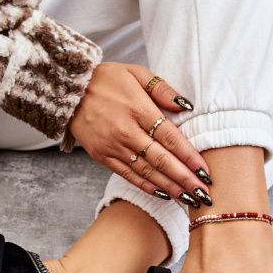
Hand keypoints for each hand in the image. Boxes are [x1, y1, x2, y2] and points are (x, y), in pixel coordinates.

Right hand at [67, 62, 211, 204]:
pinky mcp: (102, 156)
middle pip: (161, 160)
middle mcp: (126, 131)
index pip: (170, 138)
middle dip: (185, 179)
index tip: (205, 171)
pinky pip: (128, 175)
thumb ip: (162, 89)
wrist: (67, 89)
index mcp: (138, 109)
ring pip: (147, 172)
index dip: (190, 157)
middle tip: (204, 194)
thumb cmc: (105, 79)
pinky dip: (147, 186)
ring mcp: (113, 146)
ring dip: (170, 187)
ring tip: (189, 199)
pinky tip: (163, 194)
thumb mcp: (135, 72)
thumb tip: (186, 105)